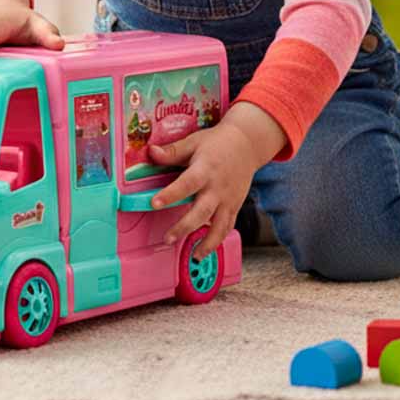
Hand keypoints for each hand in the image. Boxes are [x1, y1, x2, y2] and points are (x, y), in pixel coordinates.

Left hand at [147, 103, 286, 258]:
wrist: (248, 143)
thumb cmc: (217, 143)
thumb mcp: (194, 142)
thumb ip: (172, 152)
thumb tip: (151, 153)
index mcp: (205, 169)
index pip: (187, 184)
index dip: (171, 194)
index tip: (155, 203)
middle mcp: (217, 187)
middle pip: (202, 211)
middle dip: (185, 227)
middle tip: (167, 238)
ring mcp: (228, 199)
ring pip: (219, 226)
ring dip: (207, 243)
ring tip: (193, 256)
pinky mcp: (235, 206)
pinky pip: (228, 226)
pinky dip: (218, 240)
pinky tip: (206, 250)